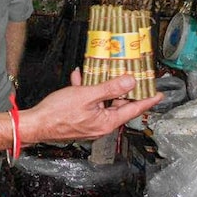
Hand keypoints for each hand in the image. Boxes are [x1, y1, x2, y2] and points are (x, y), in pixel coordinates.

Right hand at [23, 75, 162, 142]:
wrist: (37, 123)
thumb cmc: (59, 112)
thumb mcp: (87, 95)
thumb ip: (110, 88)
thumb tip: (131, 82)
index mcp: (107, 121)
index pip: (134, 109)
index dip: (147, 100)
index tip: (159, 94)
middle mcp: (101, 125)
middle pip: (118, 104)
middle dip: (121, 88)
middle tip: (129, 75)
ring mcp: (90, 123)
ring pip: (102, 102)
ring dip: (100, 86)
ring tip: (100, 72)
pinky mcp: (80, 120)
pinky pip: (88, 104)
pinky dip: (85, 91)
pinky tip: (78, 78)